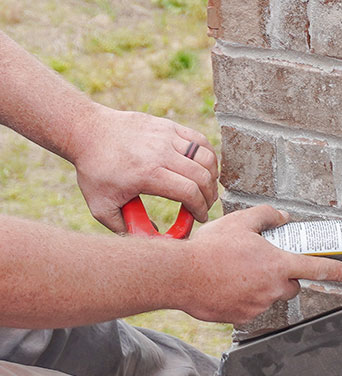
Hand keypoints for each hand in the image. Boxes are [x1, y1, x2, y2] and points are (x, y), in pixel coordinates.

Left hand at [71, 105, 217, 232]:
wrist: (87, 131)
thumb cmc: (94, 171)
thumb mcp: (102, 208)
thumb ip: (126, 228)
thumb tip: (154, 240)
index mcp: (147, 174)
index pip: (189, 192)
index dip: (200, 209)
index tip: (200, 217)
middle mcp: (160, 152)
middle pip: (202, 176)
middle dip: (209, 196)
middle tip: (205, 206)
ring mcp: (166, 136)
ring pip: (206, 157)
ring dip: (212, 176)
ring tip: (207, 188)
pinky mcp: (168, 126)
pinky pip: (200, 140)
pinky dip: (208, 156)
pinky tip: (203, 168)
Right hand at [177, 205, 341, 323]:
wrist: (180, 276)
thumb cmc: (209, 249)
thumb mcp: (240, 222)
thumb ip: (267, 216)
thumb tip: (282, 217)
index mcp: (277, 264)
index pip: (319, 269)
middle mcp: (272, 289)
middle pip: (292, 285)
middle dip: (283, 276)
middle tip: (261, 263)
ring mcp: (258, 306)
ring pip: (270, 296)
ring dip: (261, 286)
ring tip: (235, 272)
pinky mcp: (243, 318)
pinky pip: (252, 307)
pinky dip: (245, 297)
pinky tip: (227, 286)